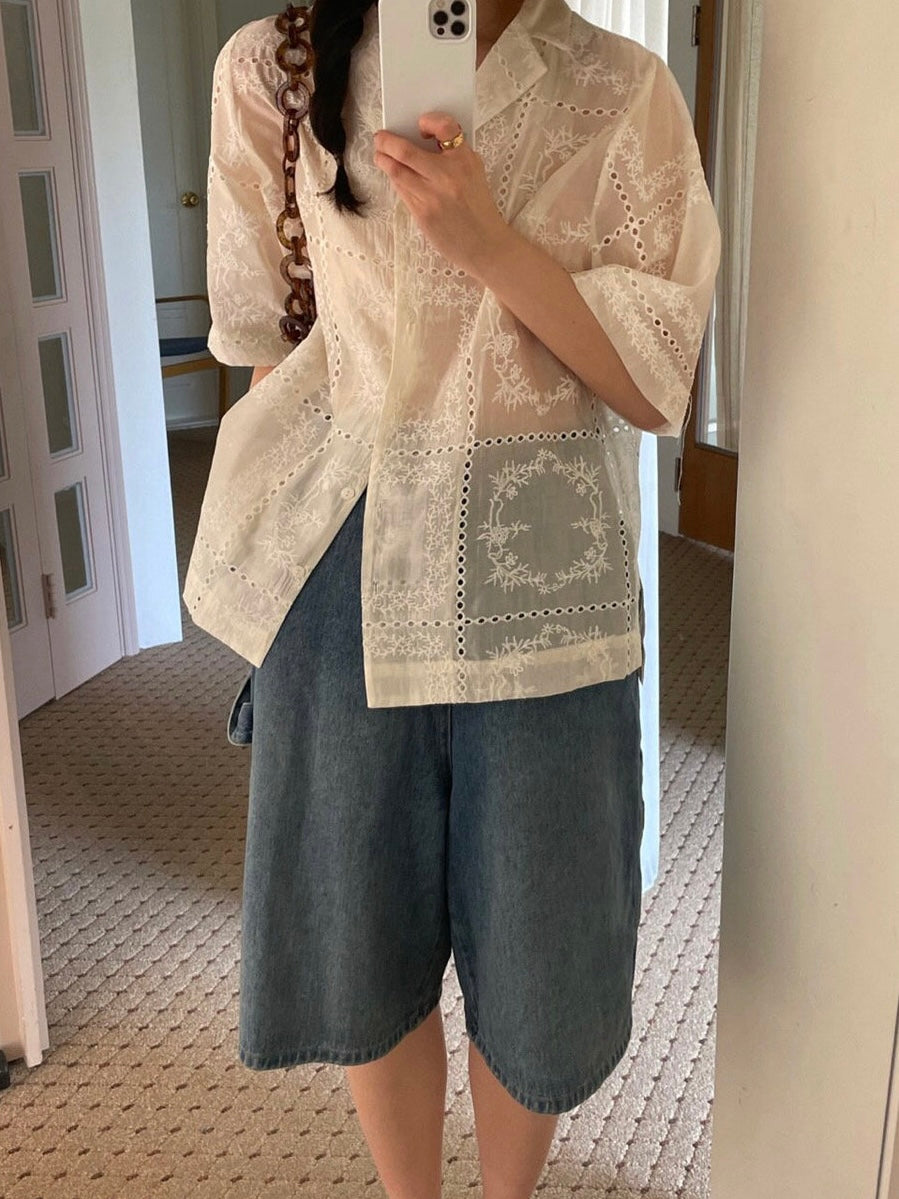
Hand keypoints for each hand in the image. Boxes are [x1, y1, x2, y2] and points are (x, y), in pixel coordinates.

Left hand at [372, 111, 514, 279]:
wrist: (485, 245)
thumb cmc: (479, 207)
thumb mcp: (475, 172)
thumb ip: (455, 154)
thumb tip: (422, 139)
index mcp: (465, 161)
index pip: (445, 127)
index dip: (429, 121)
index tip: (420, 125)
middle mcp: (447, 176)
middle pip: (406, 151)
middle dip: (386, 141)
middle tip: (380, 138)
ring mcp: (432, 196)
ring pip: (397, 171)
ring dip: (383, 160)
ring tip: (380, 156)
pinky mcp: (423, 214)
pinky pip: (402, 191)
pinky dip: (395, 180)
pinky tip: (394, 176)